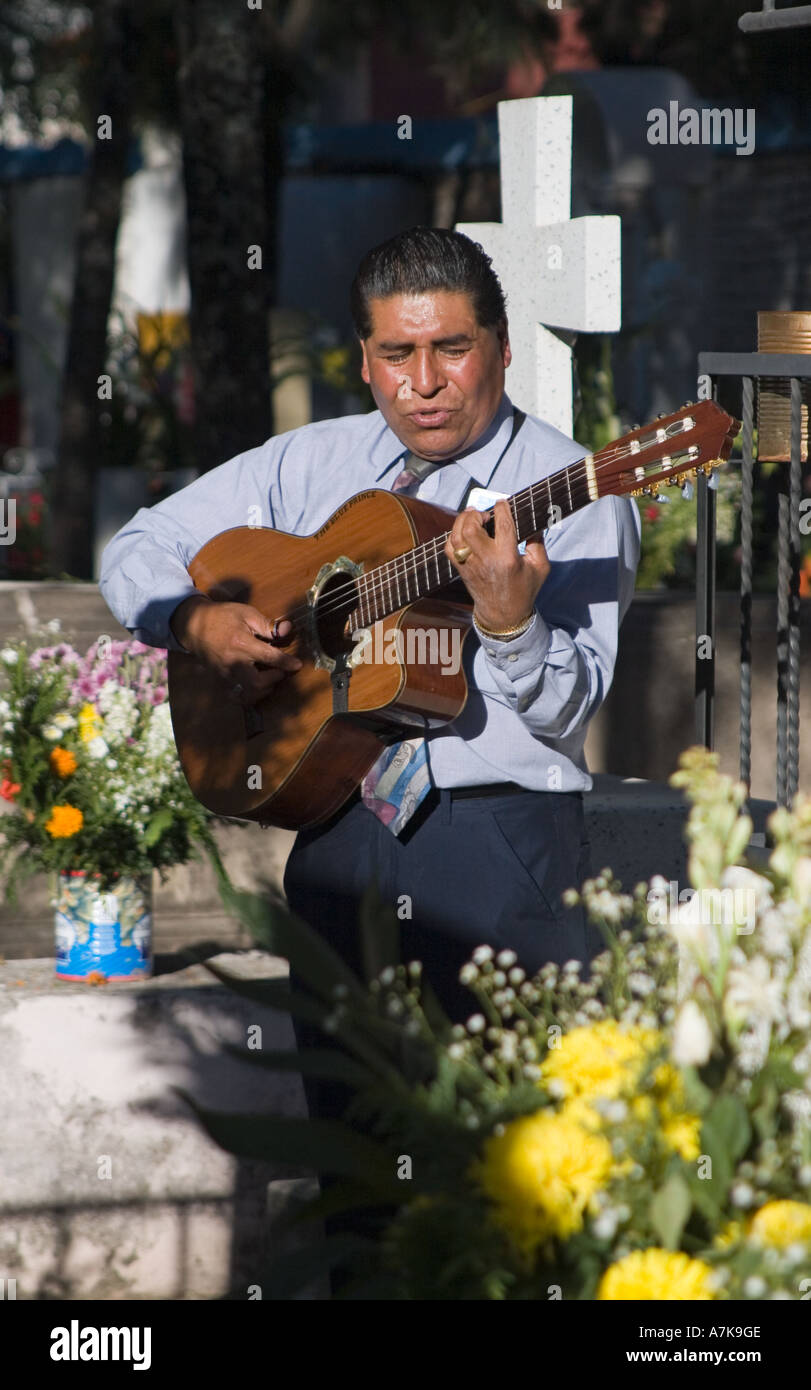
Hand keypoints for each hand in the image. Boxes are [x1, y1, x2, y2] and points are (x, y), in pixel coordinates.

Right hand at [170, 595, 301, 703]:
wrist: (193, 625)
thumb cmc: (222, 616)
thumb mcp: (246, 614)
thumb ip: (267, 625)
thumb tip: (288, 630)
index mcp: (241, 643)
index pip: (269, 657)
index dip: (286, 663)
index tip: (298, 665)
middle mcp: (233, 662)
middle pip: (257, 683)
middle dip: (274, 680)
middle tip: (280, 671)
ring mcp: (225, 673)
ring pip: (248, 693)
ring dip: (264, 689)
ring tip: (270, 677)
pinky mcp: (221, 679)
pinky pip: (238, 694)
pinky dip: (250, 693)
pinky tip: (257, 685)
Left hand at [445, 499, 549, 630]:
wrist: (503, 615)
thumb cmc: (524, 590)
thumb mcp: (539, 568)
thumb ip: (538, 543)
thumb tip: (534, 523)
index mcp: (507, 558)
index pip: (502, 525)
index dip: (501, 508)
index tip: (502, 502)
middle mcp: (486, 560)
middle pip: (471, 528)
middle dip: (475, 514)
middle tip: (483, 514)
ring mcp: (470, 565)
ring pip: (456, 536)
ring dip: (462, 521)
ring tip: (472, 517)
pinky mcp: (461, 569)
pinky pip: (449, 547)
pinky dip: (453, 535)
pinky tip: (464, 533)